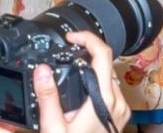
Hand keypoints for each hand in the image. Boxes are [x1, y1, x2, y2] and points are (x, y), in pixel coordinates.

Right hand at [0, 31, 130, 132]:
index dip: (87, 38)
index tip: (71, 38)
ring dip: (92, 70)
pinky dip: (96, 84)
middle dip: (86, 55)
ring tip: (70, 72)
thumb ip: (48, 96)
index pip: (103, 54)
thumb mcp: (53, 127)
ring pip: (109, 77)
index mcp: (103, 100)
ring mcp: (120, 111)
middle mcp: (117, 103)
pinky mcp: (118, 117)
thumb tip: (42, 69)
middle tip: (67, 54)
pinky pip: (110, 91)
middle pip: (106, 64)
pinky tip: (80, 92)